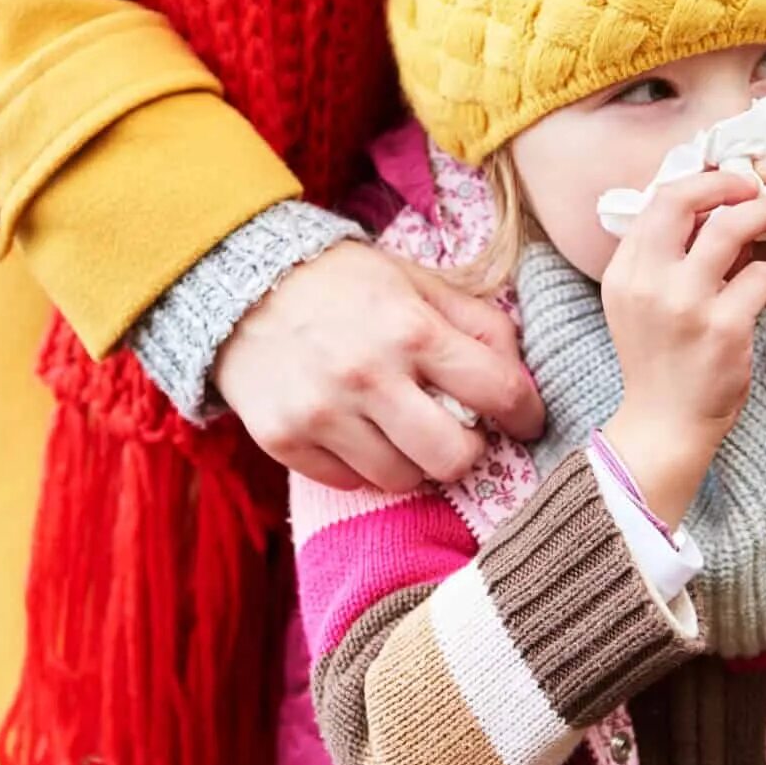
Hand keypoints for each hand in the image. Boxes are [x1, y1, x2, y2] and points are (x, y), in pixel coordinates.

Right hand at [213, 242, 542, 491]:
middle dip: (469, 451)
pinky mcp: (285, 442)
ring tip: (401, 428)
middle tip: (459, 434)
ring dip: (413, 460)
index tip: (525, 421)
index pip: (498, 392)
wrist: (238, 284)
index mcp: (411, 329)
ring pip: (402, 480)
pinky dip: (362, 465)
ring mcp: (323, 414)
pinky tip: (356, 430)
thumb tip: (521, 376)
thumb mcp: (416, 282)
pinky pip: (349, 483)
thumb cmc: (343, 283)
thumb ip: (477, 323)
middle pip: (454, 458)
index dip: (527, 414)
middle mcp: (368, 376)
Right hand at [599, 171, 765, 525]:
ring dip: (763, 218)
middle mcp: (647, 282)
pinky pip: (763, 276)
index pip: (658, 198)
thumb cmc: (659, 360)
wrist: (664, 426)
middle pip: (686, 199)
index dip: (699, 182)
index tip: (727, 184)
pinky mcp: (723, 328)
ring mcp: (685, 304)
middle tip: (759, 190)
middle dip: (729, 185)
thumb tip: (708, 207)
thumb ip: (662, 257)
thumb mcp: (639, 303)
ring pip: (733, 228)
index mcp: (624, 271)